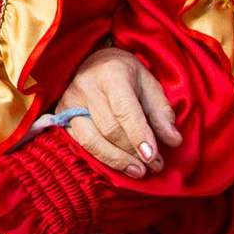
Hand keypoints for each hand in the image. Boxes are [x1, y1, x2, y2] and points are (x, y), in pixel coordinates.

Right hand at [57, 47, 181, 177]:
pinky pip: (79, 144)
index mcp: (111, 74)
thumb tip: (173, 141)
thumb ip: (161, 112)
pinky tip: (118, 165)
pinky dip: (101, 158)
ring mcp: (69, 103)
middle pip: (109, 129)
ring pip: (90, 140)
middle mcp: (85, 87)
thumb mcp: (149, 83)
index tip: (152, 156)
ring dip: (116, 160)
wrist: (95, 63)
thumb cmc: (127, 74)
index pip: (124, 110)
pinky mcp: (61, 117)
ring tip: (138, 171)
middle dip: (133, 152)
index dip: (138, 136)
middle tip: (154, 165)